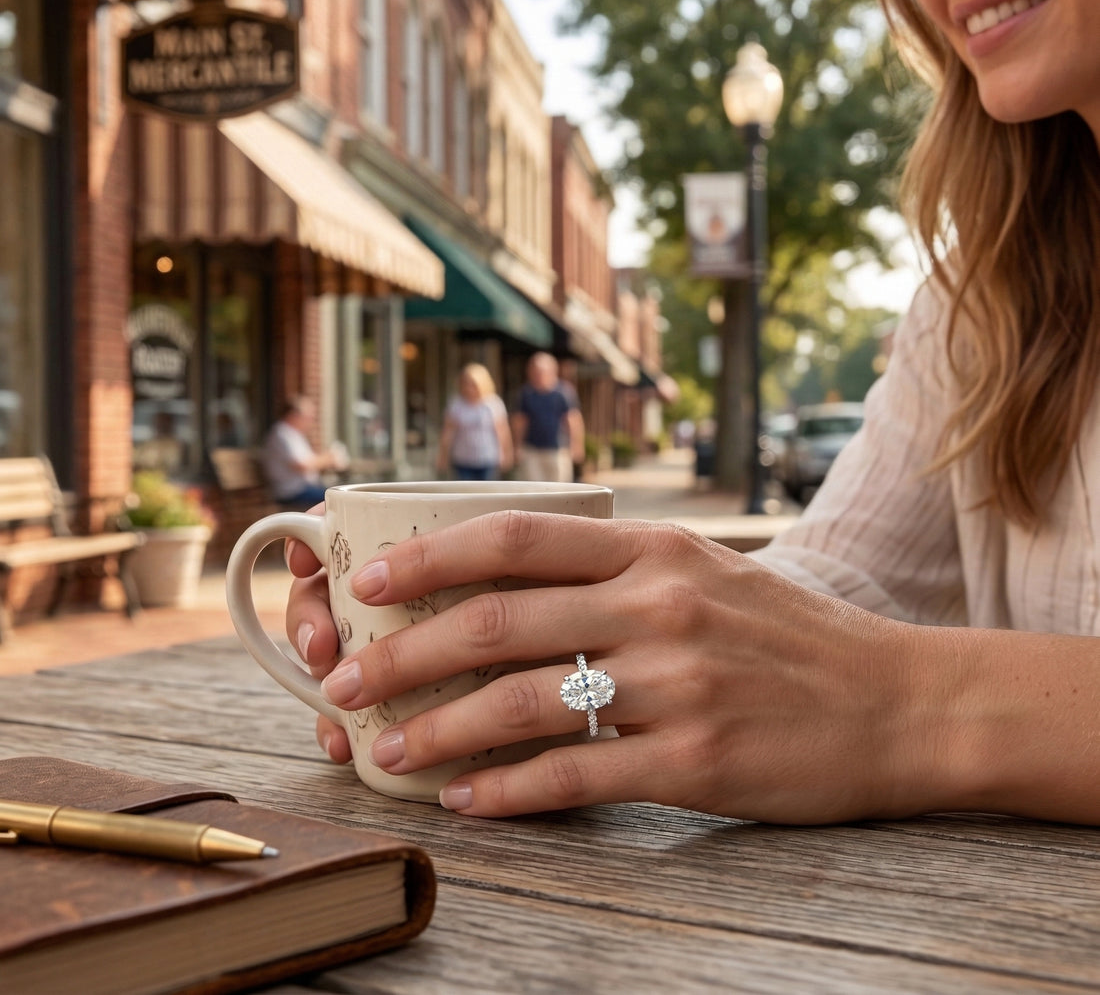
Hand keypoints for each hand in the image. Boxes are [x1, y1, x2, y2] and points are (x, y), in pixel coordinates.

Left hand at [285, 510, 948, 821]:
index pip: (515, 536)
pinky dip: (508, 792)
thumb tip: (509, 581)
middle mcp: (659, 604)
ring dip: (438, 732)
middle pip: (496, 622)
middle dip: (404, 655)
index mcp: (653, 548)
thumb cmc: (787, 634)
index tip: (369, 585)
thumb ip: (616, 567)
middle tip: (347, 683)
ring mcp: (677, 683)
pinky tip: (467, 802)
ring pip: (520, 703)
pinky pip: (576, 777)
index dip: (429, 558)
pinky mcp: (697, 761)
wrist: (898, 701)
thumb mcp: (705, 569)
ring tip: (388, 752)